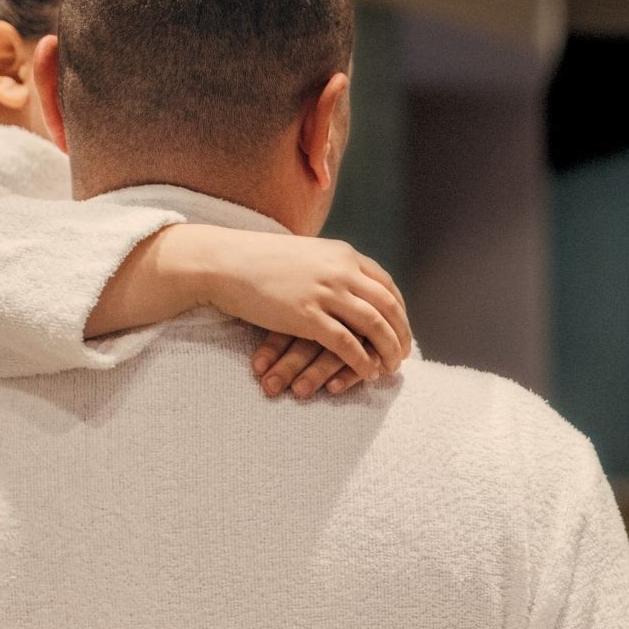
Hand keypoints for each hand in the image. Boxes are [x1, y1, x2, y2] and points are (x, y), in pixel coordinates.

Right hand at [196, 233, 409, 395]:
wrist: (226, 262)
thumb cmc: (261, 261)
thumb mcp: (308, 255)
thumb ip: (332, 267)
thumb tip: (350, 282)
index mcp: (344, 255)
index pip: (386, 285)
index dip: (399, 311)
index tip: (401, 329)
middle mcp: (341, 271)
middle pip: (388, 307)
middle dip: (400, 333)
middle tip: (403, 354)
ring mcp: (325, 293)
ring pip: (374, 326)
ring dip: (388, 350)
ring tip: (391, 367)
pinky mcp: (307, 316)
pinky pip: (347, 343)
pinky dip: (362, 360)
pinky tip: (368, 373)